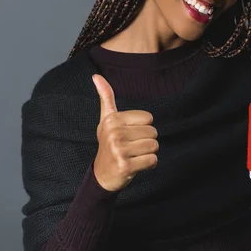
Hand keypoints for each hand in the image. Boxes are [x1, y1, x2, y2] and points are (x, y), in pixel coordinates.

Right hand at [92, 74, 159, 191]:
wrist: (101, 175)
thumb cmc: (108, 144)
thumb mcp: (106, 119)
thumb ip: (106, 97)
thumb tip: (96, 75)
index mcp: (112, 119)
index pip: (148, 118)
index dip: (143, 127)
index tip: (129, 134)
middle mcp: (114, 133)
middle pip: (153, 132)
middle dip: (146, 141)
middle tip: (132, 147)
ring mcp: (119, 150)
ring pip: (154, 146)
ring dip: (148, 153)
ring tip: (134, 156)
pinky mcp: (125, 166)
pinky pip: (153, 160)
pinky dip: (149, 165)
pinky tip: (136, 165)